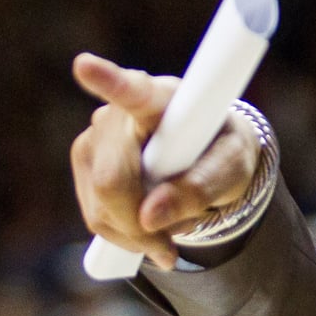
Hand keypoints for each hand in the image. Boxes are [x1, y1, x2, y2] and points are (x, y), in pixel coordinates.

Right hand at [69, 53, 260, 270]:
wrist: (210, 155)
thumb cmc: (223, 152)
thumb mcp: (231, 170)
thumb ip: (199, 189)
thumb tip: (150, 217)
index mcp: (163, 99)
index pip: (133, 91)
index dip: (109, 80)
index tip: (85, 66)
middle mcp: (118, 112)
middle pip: (111, 179)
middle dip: (140, 224)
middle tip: (172, 249)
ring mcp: (94, 136)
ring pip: (100, 204)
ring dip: (135, 233)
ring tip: (170, 226)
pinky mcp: (84, 161)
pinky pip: (95, 215)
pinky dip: (123, 234)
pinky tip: (148, 227)